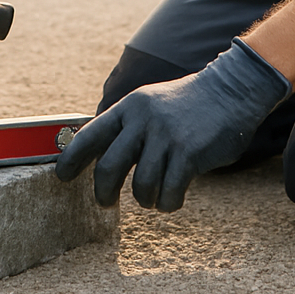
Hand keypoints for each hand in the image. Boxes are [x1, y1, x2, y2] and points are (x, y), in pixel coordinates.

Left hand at [56, 39, 292, 210]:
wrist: (231, 91)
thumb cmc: (188, 104)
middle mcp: (143, 120)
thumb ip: (128, 126)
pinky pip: (168, 193)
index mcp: (129, 107)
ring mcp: (166, 137)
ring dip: (145, 199)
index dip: (71, 159)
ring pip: (140, 187)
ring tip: (153, 197)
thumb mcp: (151, 104)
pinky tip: (172, 198)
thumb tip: (100, 157)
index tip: (62, 177)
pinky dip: (168, 202)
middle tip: (105, 202)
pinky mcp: (188, 154)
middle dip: (103, 192)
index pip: (89, 135)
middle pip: (108, 168)